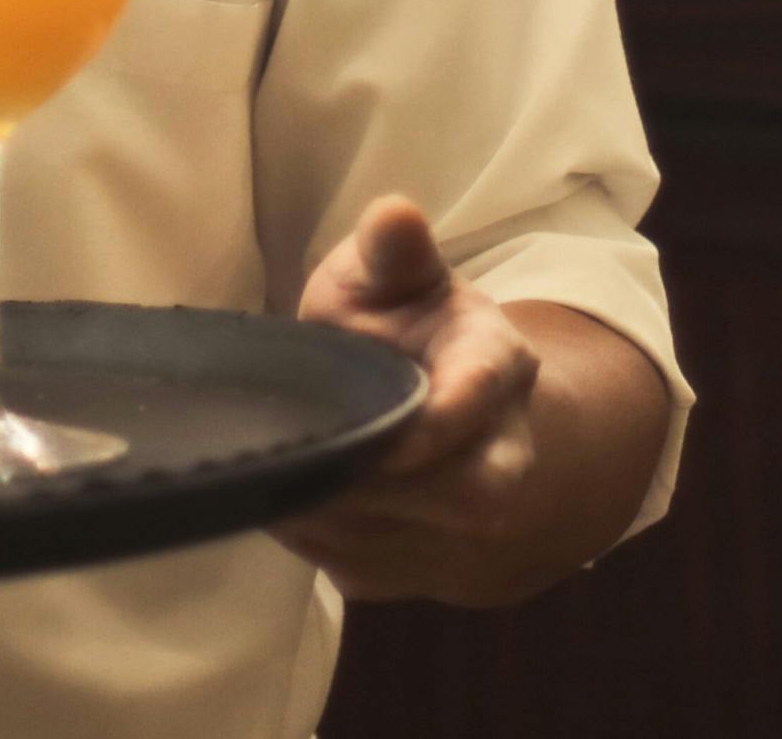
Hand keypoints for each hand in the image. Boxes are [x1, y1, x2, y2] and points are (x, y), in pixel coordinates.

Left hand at [269, 197, 664, 607]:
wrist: (437, 410)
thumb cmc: (403, 325)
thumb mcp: (396, 275)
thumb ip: (394, 250)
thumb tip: (394, 212)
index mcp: (499, 367)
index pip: (481, 400)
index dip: (432, 421)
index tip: (371, 424)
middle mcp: (504, 456)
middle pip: (467, 497)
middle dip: (378, 484)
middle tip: (300, 450)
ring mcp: (470, 526)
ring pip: (408, 544)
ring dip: (332, 511)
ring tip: (277, 465)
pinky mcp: (421, 569)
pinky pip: (361, 568)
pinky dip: (310, 537)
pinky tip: (283, 494)